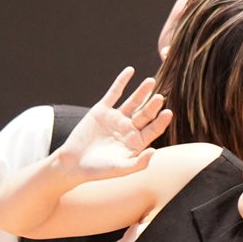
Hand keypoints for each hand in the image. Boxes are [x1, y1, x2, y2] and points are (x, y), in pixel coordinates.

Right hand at [57, 68, 172, 180]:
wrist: (73, 163)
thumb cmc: (99, 170)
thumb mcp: (121, 169)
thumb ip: (138, 163)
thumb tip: (154, 152)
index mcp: (137, 142)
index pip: (153, 129)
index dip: (161, 121)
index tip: (168, 113)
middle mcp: (129, 128)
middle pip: (145, 114)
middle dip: (152, 106)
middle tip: (160, 98)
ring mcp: (116, 118)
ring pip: (133, 101)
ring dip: (142, 91)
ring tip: (151, 81)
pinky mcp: (102, 110)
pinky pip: (114, 93)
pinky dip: (121, 82)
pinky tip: (130, 71)